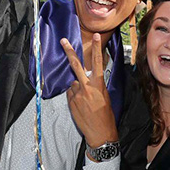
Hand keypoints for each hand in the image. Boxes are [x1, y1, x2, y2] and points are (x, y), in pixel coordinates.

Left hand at [60, 34, 118, 152]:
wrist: (100, 133)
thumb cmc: (106, 116)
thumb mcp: (106, 97)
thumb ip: (96, 86)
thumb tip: (88, 79)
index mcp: (99, 85)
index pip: (98, 62)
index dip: (97, 48)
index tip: (97, 36)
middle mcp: (86, 87)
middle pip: (76, 65)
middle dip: (69, 51)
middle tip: (63, 40)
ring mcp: (77, 94)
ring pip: (73, 83)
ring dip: (77, 87)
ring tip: (86, 101)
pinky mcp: (70, 102)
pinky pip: (71, 94)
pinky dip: (75, 96)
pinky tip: (81, 106)